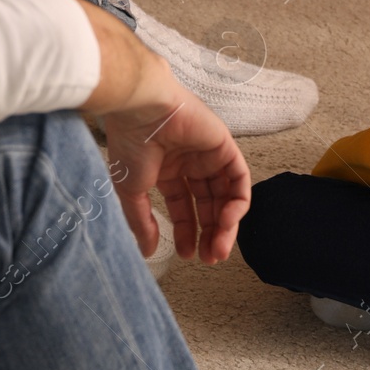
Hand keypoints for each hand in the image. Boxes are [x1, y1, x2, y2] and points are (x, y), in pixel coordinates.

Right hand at [103, 70, 250, 263]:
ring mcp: (208, 155)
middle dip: (210, 234)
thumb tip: (148, 251)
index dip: (186, 232)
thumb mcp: (131, 192)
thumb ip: (143, 222)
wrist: (140, 111)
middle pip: (207, 205)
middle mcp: (189, 163)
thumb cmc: (130, 144)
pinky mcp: (225, 147)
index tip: (187, 255)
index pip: (183, 206)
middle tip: (209, 258)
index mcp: (166, 170)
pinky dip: (238, 203)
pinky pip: (239, 180)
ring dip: (225, 225)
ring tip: (218, 248)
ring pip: (225, 196)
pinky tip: (227, 221)